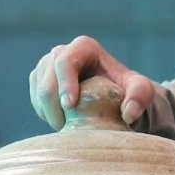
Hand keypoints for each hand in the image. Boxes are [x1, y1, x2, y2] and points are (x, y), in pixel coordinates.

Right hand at [28, 35, 156, 129]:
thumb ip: (140, 96)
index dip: (64, 85)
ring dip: (52, 114)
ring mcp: (46, 65)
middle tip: (71, 127)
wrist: (110, 94)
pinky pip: (35, 100)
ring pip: (38, 93)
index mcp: (83, 47)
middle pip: (47, 82)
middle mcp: (60, 52)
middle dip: (56, 108)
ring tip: (71, 126)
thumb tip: (128, 112)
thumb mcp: (140, 90)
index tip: (70, 107)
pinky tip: (64, 120)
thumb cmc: (124, 89)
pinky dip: (47, 114)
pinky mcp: (38, 79)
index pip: (65, 63)